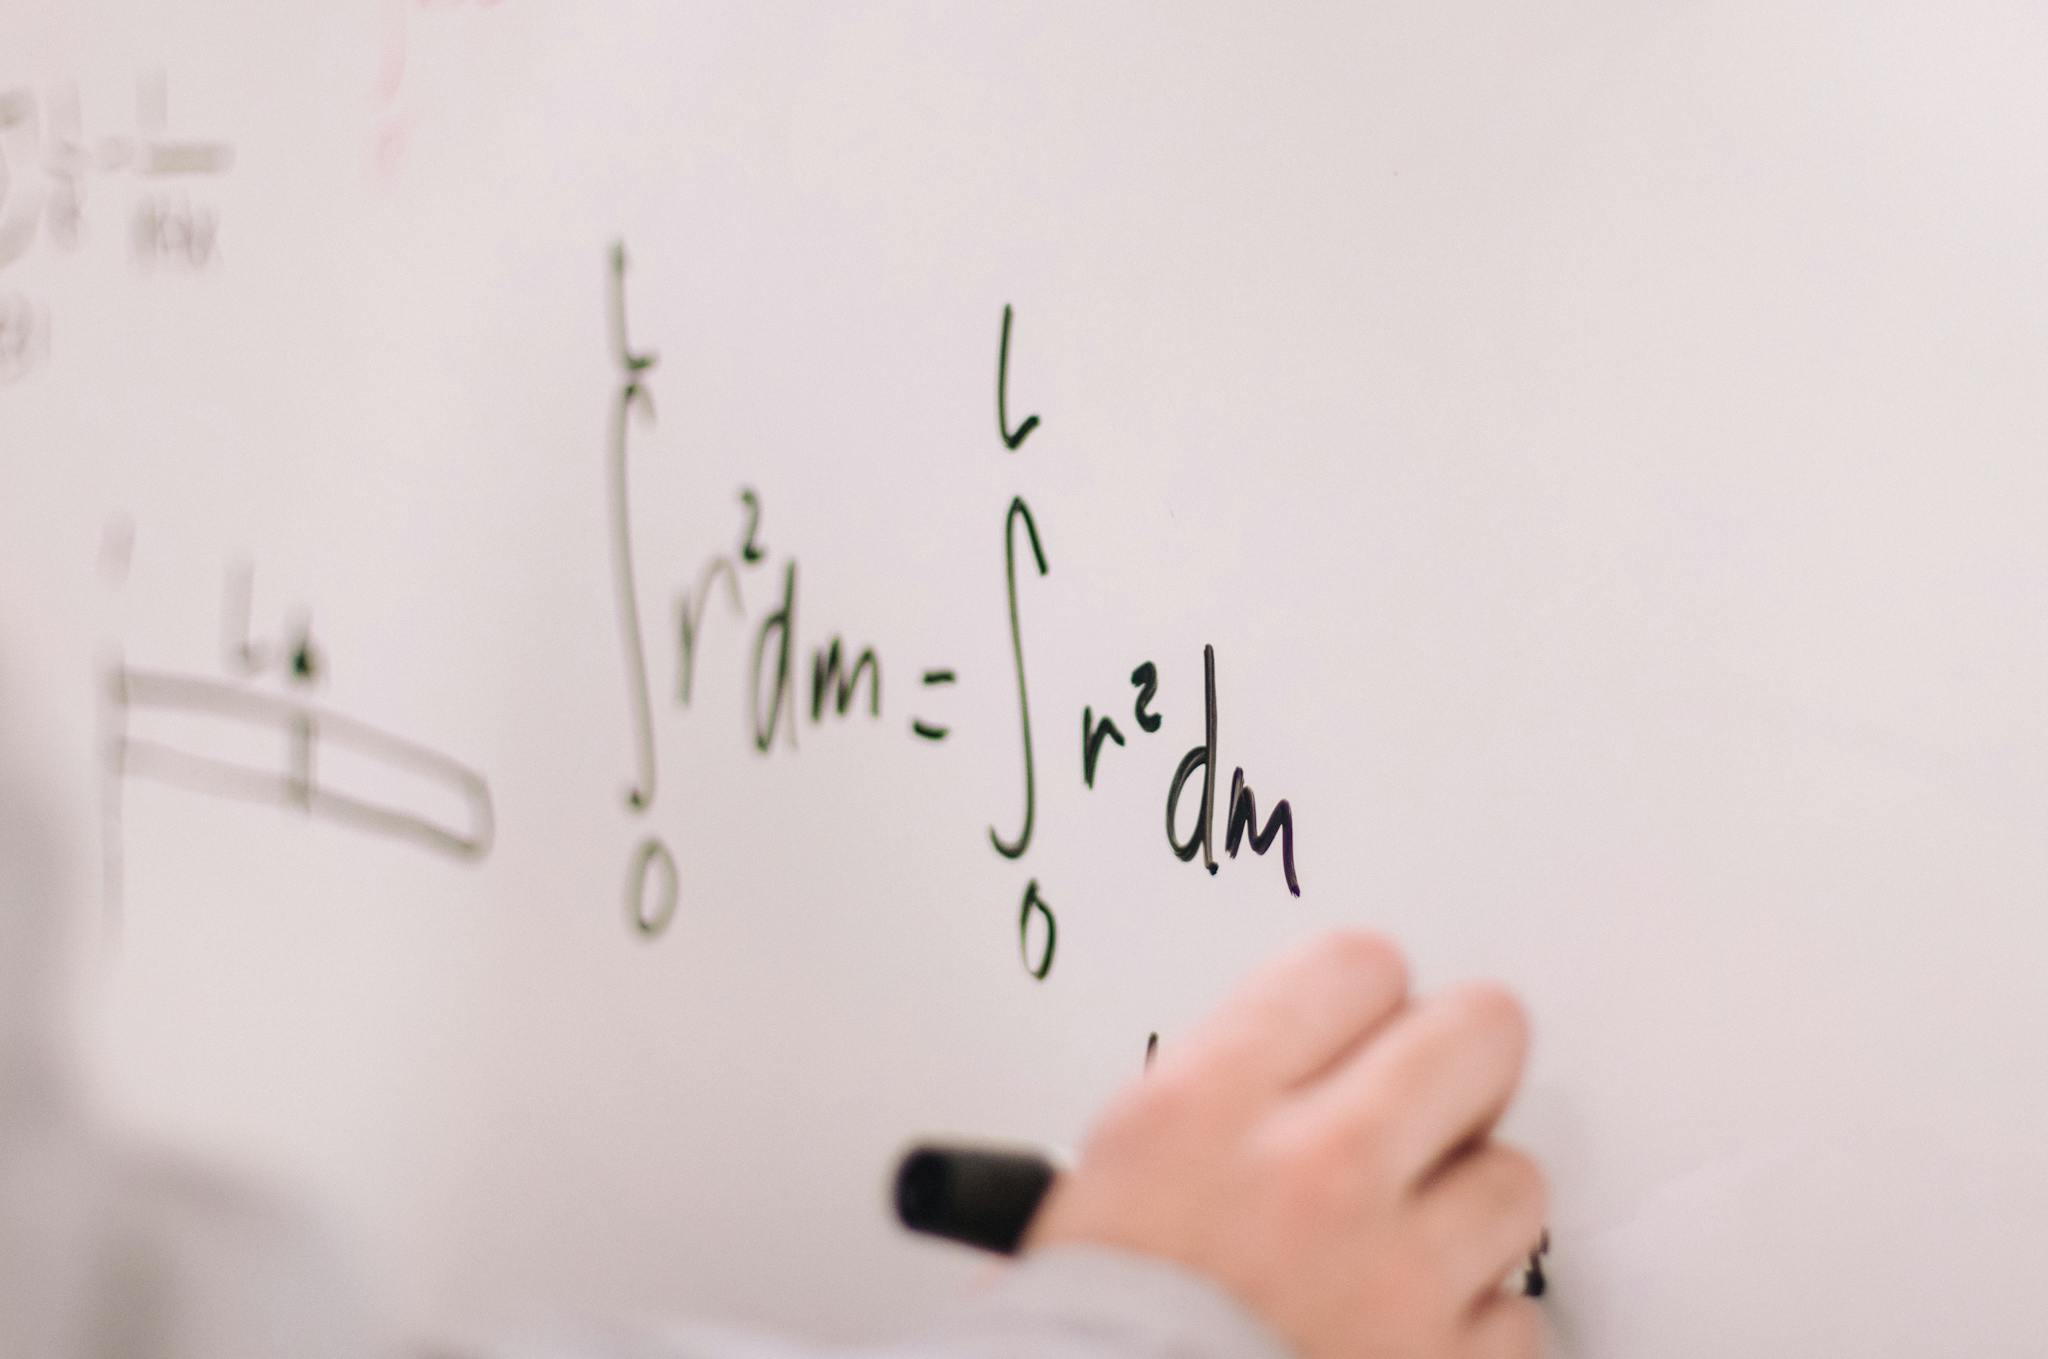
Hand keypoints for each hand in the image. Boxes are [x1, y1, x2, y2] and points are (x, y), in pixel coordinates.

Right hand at [1027, 932, 1543, 1358]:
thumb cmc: (1084, 1329)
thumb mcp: (1116, 1166)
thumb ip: (1228, 1088)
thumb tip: (1323, 1055)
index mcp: (1208, 1106)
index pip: (1359, 964)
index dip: (1367, 1000)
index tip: (1365, 1030)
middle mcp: (1313, 1173)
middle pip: (1477, 1035)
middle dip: (1460, 1066)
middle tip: (1432, 1104)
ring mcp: (1393, 1277)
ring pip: (1513, 1179)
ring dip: (1468, 1212)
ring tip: (1399, 1246)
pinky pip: (1517, 1317)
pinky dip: (1474, 1331)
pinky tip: (1409, 1333)